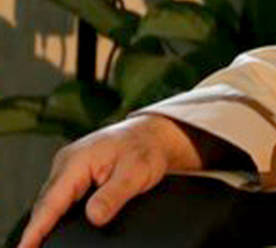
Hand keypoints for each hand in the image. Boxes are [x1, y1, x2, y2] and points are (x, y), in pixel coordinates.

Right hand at [18, 114, 204, 247]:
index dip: (37, 228)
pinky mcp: (75, 174)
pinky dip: (57, 213)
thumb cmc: (145, 148)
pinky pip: (61, 197)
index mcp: (77, 160)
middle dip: (39, 228)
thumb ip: (113, 195)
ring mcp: (69, 168)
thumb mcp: (136, 172)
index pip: (51, 201)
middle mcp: (67, 163)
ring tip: (40, 243)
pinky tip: (57, 227)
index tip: (26, 247)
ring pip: (52, 201)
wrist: (153, 135)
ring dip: (47, 221)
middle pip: (46, 203)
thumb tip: (94, 217)